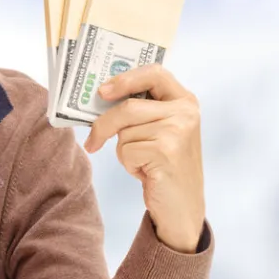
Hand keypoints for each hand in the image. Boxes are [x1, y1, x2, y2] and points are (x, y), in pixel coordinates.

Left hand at [82, 64, 205, 252]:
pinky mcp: (167, 152)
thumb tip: (98, 97)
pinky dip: (128, 163)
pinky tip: (146, 172)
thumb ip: (140, 111)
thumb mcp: (158, 130)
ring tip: (142, 161)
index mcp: (185, 101)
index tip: (102, 91)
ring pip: (125, 131)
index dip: (125, 79)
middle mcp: (185, 112)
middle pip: (128, 107)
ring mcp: (178, 131)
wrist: (182, 205)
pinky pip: (126, 150)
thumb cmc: (163, 165)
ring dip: (123, 150)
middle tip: (92, 141)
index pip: (154, 73)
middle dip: (104, 125)